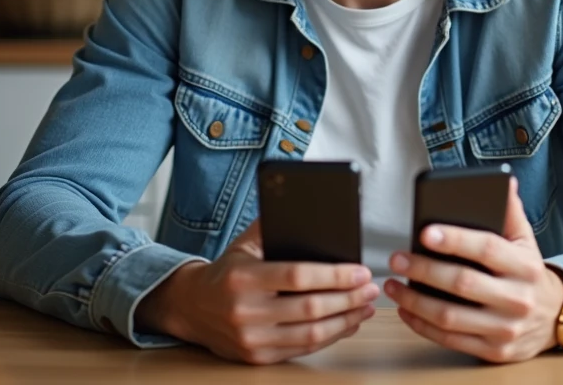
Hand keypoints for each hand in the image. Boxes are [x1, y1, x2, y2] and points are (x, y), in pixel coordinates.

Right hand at [136, 220, 378, 364]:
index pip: (298, 276)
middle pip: (310, 308)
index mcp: (242, 278)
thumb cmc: (225, 272)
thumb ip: (273, 226)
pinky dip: (331, 337)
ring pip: (311, 334)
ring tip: (366, 306)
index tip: (361, 271)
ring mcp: (251, 339)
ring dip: (346, 320)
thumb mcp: (244, 244)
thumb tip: (310, 204)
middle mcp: (245, 311)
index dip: (335, 275)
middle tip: (371, 288)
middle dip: (349, 298)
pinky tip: (348, 323)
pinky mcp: (257, 358)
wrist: (191, 308)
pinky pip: (303, 349)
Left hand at [384, 177, 562, 362]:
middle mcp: (517, 298)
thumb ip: (510, 211)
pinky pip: (450, 339)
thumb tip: (502, 180)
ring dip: (415, 301)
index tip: (425, 233)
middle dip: (424, 270)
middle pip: (463, 283)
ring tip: (393, 285)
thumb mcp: (526, 240)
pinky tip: (406, 310)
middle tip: (397, 258)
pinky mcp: (493, 350)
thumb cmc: (528, 272)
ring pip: (451, 316)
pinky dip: (422, 325)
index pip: (487, 248)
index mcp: (525, 265)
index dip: (455, 240)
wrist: (553, 317)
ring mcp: (505, 328)